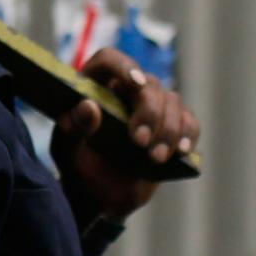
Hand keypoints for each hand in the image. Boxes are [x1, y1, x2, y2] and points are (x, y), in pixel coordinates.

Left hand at [52, 47, 197, 222]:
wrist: (100, 196)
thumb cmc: (78, 168)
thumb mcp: (66, 152)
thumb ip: (73, 129)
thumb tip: (88, 106)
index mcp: (93, 87)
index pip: (109, 60)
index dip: (124, 66)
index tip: (135, 84)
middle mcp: (124, 90)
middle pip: (148, 84)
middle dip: (149, 112)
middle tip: (139, 141)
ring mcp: (151, 107)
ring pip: (172, 101)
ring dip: (168, 129)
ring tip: (155, 158)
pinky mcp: (171, 127)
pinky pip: (188, 121)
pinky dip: (187, 134)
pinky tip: (181, 151)